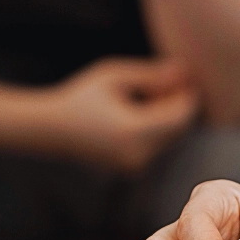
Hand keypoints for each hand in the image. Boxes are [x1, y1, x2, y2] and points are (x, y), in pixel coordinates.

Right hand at [45, 57, 198, 171]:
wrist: (51, 129)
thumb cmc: (82, 96)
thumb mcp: (115, 77)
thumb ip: (151, 75)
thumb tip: (184, 70)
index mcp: (133, 131)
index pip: (180, 116)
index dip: (188, 96)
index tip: (185, 77)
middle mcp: (138, 153)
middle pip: (179, 128)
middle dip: (179, 105)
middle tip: (167, 82)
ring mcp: (136, 165)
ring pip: (171, 138)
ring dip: (169, 116)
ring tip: (148, 95)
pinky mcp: (134, 168)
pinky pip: (158, 145)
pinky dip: (158, 128)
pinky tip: (141, 110)